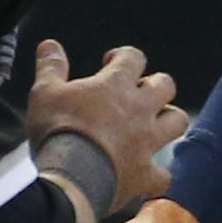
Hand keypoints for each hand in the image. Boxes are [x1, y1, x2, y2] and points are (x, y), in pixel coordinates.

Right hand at [28, 40, 187, 213]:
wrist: (71, 177)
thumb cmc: (57, 131)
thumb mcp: (44, 92)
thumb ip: (50, 67)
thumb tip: (49, 45)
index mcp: (115, 85)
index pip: (133, 57)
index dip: (123, 56)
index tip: (110, 63)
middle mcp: (139, 109)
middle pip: (165, 85)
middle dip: (154, 85)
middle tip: (136, 93)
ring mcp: (147, 142)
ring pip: (177, 121)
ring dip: (169, 120)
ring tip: (153, 125)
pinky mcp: (146, 173)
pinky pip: (163, 174)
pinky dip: (156, 174)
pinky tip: (146, 174)